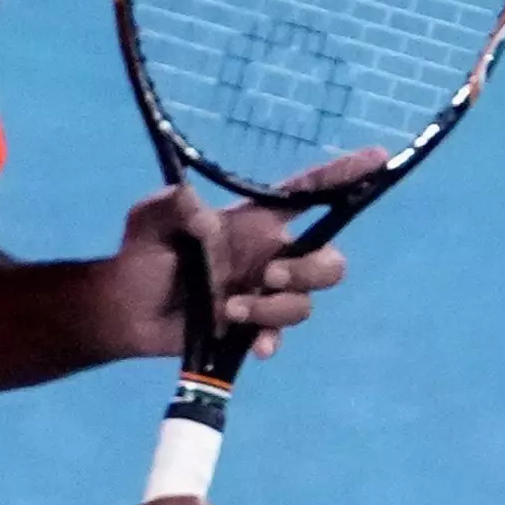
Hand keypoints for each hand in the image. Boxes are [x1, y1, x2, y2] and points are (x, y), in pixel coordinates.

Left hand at [113, 152, 386, 359]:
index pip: (306, 194)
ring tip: (233, 310)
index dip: (342, 176)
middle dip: (311, 271)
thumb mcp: (150, 219)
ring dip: (276, 308)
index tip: (378, 158)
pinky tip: (254, 345)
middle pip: (328, 259)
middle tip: (271, 277)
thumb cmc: (142, 254)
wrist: (127, 310)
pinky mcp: (253, 328)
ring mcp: (264, 293)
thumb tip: (198, 209)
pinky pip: (281, 334)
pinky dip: (270, 338)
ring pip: (306, 301)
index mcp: (254, 222)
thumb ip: (172, 206)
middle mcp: (268, 255)